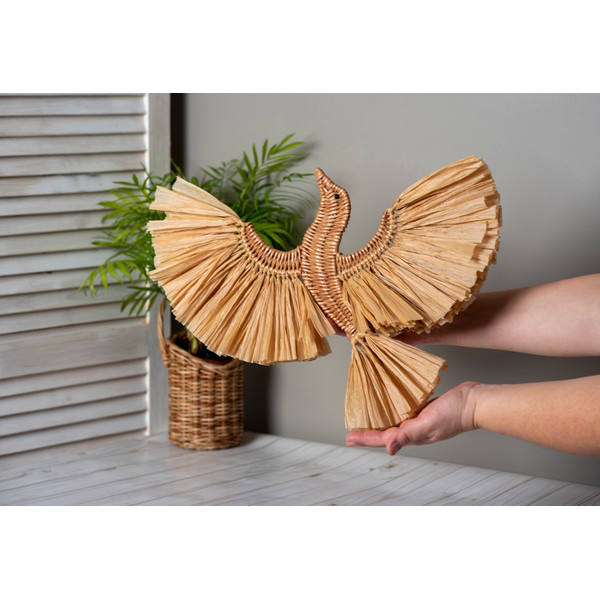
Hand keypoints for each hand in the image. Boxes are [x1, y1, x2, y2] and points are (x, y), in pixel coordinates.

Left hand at [346, 381, 480, 454]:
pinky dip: (393, 409)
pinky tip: (389, 404)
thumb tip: (389, 448)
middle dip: (368, 433)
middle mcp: (413, 429)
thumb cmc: (453, 414)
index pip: (382, 439)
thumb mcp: (428, 424)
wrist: (474, 402)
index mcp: (412, 434)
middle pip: (385, 433)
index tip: (348, 438)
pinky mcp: (425, 409)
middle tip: (352, 431)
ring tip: (366, 419)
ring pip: (394, 422)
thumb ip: (408, 435)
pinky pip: (404, 411)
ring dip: (379, 422)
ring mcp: (419, 420)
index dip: (364, 438)